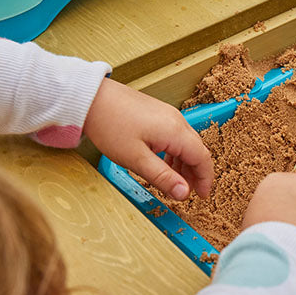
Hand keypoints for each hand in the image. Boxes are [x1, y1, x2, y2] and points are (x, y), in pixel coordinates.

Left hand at [84, 78, 213, 200]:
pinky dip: (175, 152)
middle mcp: (177, 121)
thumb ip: (163, 177)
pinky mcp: (158, 113)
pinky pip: (175, 135)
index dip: (205, 179)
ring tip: (173, 180)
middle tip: (187, 192)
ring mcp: (168, 115)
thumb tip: (184, 194)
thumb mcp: (136, 159)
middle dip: (196, 173)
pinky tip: (162, 161)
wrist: (90, 98)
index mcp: (175, 132)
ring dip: (184, 164)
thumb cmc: (109, 125)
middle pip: (197, 150)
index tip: (202, 196)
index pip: (203, 159)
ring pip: (187, 143)